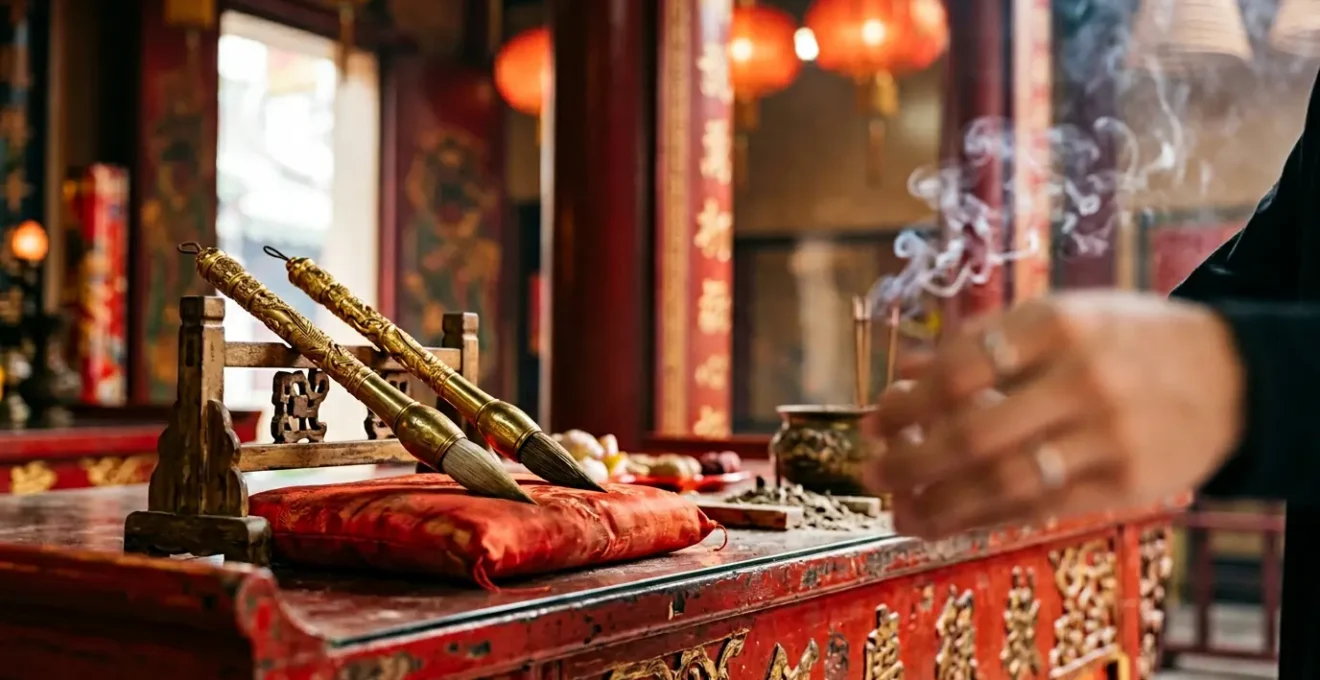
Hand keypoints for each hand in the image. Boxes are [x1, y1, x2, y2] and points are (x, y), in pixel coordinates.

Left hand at [869, 291, 1244, 539]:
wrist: (1235, 374)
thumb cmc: (1127, 341)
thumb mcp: (1063, 317)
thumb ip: (985, 342)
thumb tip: (904, 372)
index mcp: (1059, 324)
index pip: (961, 370)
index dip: (908, 403)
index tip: (875, 420)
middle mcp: (1083, 378)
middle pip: (973, 432)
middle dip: (910, 458)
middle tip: (872, 471)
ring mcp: (1108, 435)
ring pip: (1004, 481)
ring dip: (938, 502)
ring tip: (898, 510)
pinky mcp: (1127, 483)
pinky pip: (1040, 508)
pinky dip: (984, 518)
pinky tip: (947, 522)